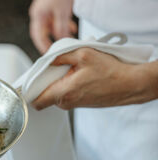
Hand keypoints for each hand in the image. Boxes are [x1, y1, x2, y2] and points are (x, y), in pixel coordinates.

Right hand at [29, 0, 76, 53]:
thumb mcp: (63, 12)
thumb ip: (61, 28)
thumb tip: (63, 41)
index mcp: (38, 16)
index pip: (38, 38)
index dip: (44, 48)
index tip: (50, 56)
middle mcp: (38, 14)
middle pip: (42, 34)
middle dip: (50, 43)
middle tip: (57, 52)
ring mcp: (43, 11)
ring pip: (49, 28)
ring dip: (57, 34)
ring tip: (66, 40)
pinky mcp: (49, 8)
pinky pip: (54, 21)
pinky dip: (61, 26)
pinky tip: (69, 28)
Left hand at [32, 48, 156, 109]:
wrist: (130, 85)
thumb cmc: (110, 71)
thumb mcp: (83, 54)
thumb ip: (60, 56)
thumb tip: (46, 59)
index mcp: (64, 93)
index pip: (36, 101)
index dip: (30, 92)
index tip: (30, 82)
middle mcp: (67, 103)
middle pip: (45, 95)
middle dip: (46, 81)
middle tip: (57, 67)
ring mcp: (74, 105)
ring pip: (56, 94)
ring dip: (59, 81)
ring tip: (73, 69)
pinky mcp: (81, 103)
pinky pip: (66, 94)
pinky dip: (68, 84)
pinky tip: (79, 74)